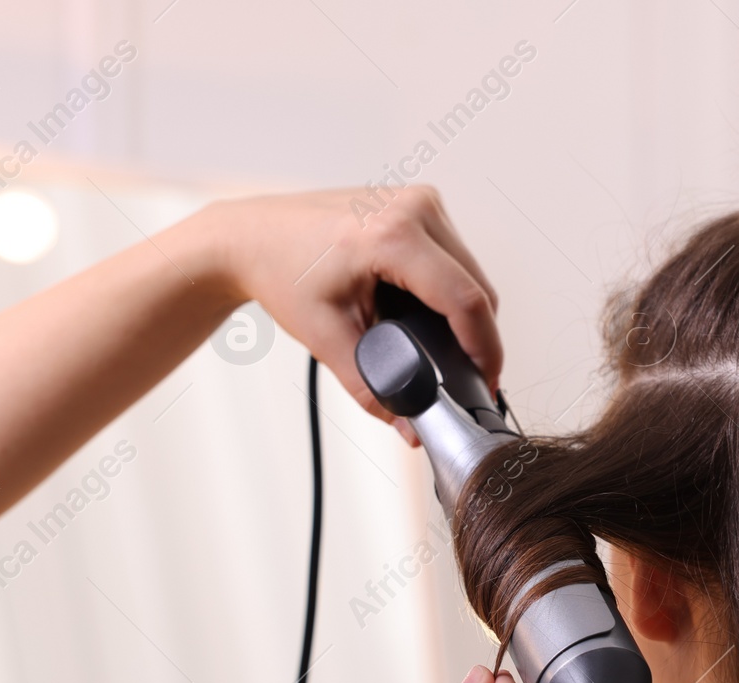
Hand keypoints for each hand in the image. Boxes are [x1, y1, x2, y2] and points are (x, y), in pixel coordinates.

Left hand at [201, 187, 502, 423]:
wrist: (253, 236)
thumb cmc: (280, 274)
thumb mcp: (326, 338)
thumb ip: (374, 388)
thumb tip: (410, 428)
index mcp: (389, 235)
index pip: (464, 299)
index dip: (484, 349)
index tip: (485, 384)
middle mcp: (412, 206)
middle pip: (476, 286)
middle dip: (476, 338)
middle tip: (464, 379)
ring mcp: (418, 199)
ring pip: (471, 270)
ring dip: (465, 312)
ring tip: (441, 348)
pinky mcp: (418, 202)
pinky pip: (455, 254)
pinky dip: (450, 288)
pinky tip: (424, 313)